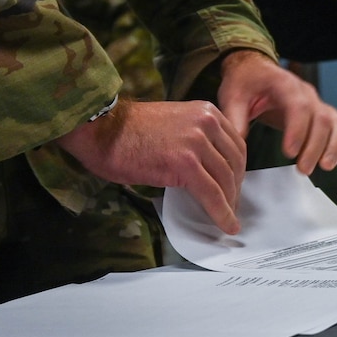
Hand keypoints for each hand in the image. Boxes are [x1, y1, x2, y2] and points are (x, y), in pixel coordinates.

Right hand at [57, 98, 245, 232]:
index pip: (235, 145)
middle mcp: (207, 123)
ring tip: (228, 221)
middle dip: (235, 188)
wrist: (99, 128)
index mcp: (206, 112)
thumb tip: (207, 168)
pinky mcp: (184, 163)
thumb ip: (195, 139)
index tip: (234, 187)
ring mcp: (197, 142)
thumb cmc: (127, 131)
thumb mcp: (174, 125)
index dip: (237, 170)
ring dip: (230, 204)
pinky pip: (211, 193)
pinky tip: (226, 225)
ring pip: (225, 180)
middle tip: (232, 207)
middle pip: (235, 162)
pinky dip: (221, 213)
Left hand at [216, 50, 336, 174]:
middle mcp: (307, 92)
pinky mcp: (321, 112)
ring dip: (334, 146)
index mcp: (285, 85)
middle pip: (322, 118)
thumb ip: (235, 119)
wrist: (256, 70)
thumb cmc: (245, 83)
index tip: (290, 153)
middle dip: (316, 146)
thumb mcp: (232, 96)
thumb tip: (238, 146)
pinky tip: (331, 160)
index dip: (298, 130)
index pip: (300, 106)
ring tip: (324, 167)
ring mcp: (317, 102)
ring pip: (336, 122)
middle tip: (303, 169)